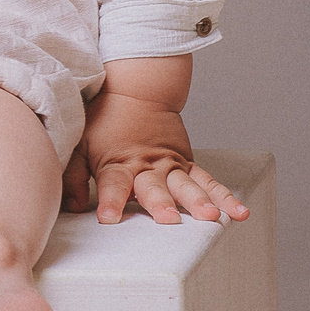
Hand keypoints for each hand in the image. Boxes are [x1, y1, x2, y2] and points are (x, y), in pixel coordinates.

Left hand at [62, 87, 248, 225]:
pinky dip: (224, 196)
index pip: (112, 184)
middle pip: (153, 187)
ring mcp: (170, 165)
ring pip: (185, 185)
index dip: (111, 200)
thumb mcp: (80, 146)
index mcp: (117, 162)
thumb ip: (73, 176)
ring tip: (210, 217)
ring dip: (197, 201)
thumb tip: (71, 205)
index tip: (109, 217)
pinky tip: (238, 212)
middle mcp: (146, 166)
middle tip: (167, 220)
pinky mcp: (186, 163)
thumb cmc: (104, 121)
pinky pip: (208, 181)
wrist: (135, 90)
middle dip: (160, 204)